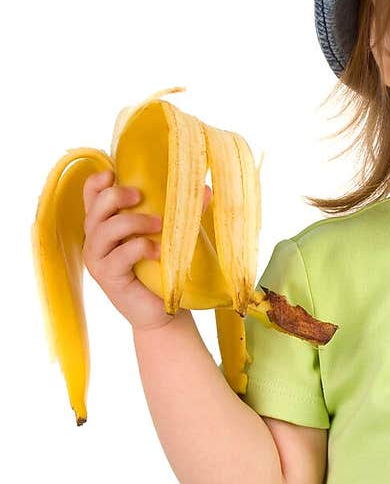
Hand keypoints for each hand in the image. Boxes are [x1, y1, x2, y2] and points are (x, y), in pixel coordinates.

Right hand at [82, 169, 210, 333]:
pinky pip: (119, 254)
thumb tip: (206, 189)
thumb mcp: (170, 236)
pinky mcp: (107, 276)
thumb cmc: (162, 270)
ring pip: (105, 229)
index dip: (97, 181)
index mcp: (105, 224)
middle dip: (117, 196)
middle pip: (95, 207)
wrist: (162, 311)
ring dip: (134, 221)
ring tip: (159, 225)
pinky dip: (140, 248)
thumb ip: (183, 212)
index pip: (90, 195)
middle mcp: (95, 239)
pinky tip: (158, 253)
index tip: (114, 172)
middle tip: (140, 195)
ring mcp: (97, 258)